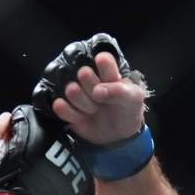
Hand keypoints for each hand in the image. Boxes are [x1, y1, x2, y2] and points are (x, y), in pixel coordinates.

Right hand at [33, 33, 147, 145]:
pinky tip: (80, 117)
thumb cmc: (127, 111)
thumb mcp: (134, 100)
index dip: (103, 67)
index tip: (107, 78)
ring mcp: (77, 92)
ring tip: (93, 110)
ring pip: (71, 90)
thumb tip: (98, 91)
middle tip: (101, 100)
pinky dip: (70, 113)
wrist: (118, 136)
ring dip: (83, 103)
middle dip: (93, 90)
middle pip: (84, 73)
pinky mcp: (67, 108)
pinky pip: (60, 106)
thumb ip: (121, 92)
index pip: (102, 59)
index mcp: (108, 72)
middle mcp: (90, 78)